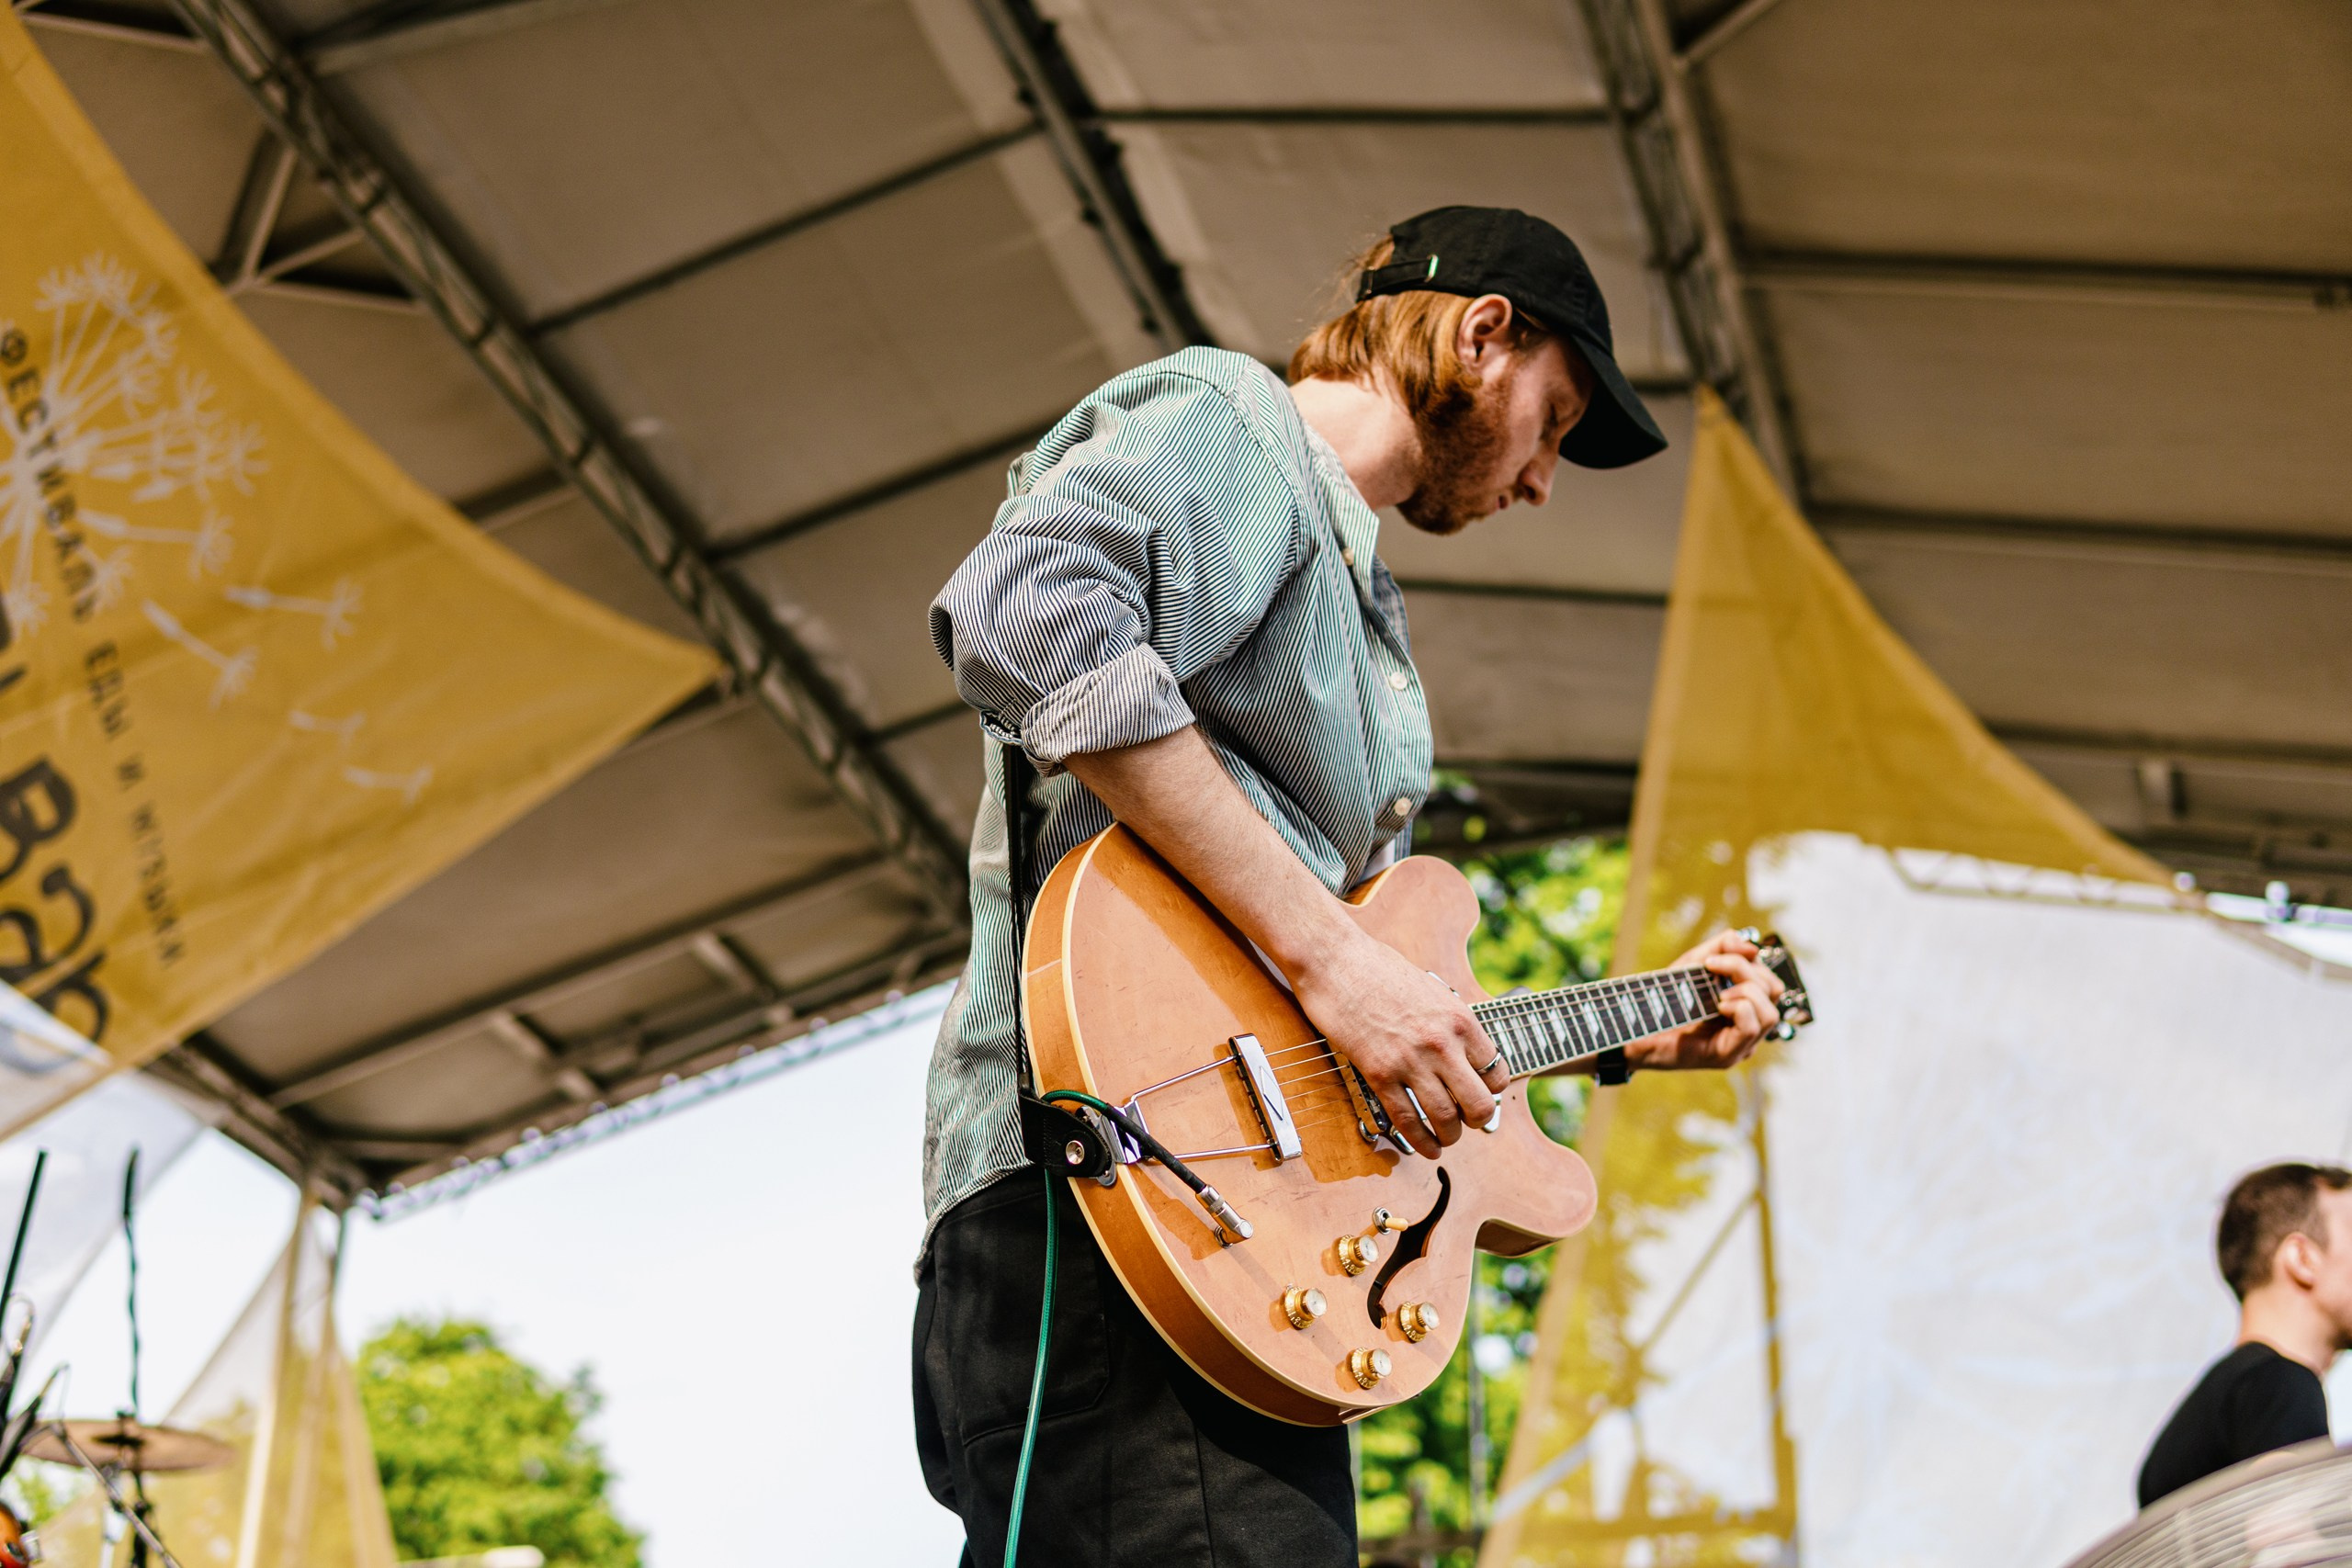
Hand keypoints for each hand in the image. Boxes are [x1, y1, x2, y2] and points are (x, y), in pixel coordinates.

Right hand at [1291, 929, 1506, 1157]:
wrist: (1335, 960)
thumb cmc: (1378, 969)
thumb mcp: (1432, 990)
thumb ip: (1450, 1022)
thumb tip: (1462, 1050)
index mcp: (1461, 1019)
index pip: (1497, 1072)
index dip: (1491, 1091)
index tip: (1480, 1094)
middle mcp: (1442, 1043)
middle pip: (1478, 1103)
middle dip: (1477, 1121)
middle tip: (1469, 1122)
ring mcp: (1410, 1060)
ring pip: (1444, 1118)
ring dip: (1449, 1136)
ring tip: (1446, 1138)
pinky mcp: (1378, 1073)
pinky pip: (1407, 1120)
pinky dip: (1421, 1141)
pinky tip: (1427, 1147)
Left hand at [1627, 929, 1784, 1071]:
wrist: (1634, 1024)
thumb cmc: (1664, 998)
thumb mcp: (1696, 964)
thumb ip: (1722, 948)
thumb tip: (1751, 946)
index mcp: (1746, 1006)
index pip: (1770, 982)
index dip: (1751, 961)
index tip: (1715, 956)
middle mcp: (1749, 1028)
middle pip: (1773, 992)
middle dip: (1744, 970)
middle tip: (1711, 966)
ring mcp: (1741, 1045)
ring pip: (1770, 1013)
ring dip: (1745, 991)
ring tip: (1716, 992)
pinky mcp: (1727, 1056)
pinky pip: (1752, 1027)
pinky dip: (1738, 1008)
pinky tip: (1717, 1005)